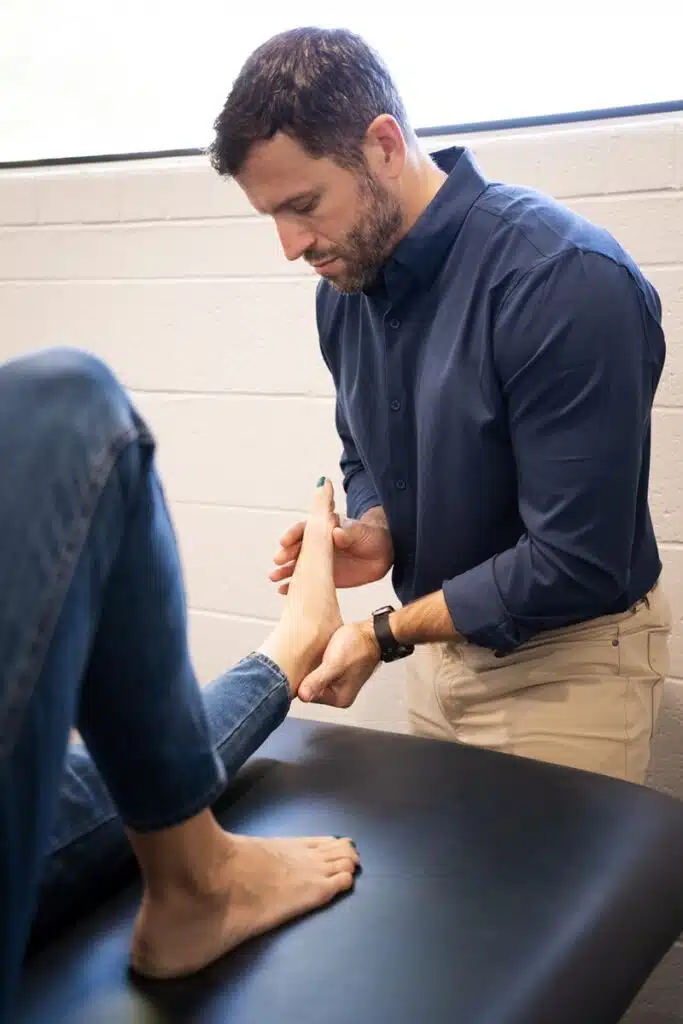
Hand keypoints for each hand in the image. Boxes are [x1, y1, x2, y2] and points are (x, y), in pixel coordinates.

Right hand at [270, 515, 392, 591]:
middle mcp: (318, 544)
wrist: (383, 553)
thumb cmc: (372, 536)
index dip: (294, 534)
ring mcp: (320, 561)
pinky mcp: (324, 577)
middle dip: (287, 554)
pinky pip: (307, 581)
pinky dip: (294, 586)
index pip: (305, 529)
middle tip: (279, 561)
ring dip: (285, 571)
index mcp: (325, 529)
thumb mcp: (361, 531)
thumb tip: (336, 533)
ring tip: (274, 577)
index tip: (285, 541)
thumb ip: (349, 533)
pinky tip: (283, 590)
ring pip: (299, 565)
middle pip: (298, 548)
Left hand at [296, 621, 380, 706]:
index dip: (303, 680)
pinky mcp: (338, 672)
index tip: (306, 666)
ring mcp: (339, 683)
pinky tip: (324, 654)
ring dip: (313, 667)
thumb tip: (302, 696)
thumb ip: (318, 681)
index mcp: (339, 698)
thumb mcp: (334, 664)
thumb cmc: (359, 646)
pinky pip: (321, 671)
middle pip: (311, 687)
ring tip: (322, 654)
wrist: (372, 632)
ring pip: (315, 678)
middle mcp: (339, 694)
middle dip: (308, 673)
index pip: (308, 695)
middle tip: (317, 658)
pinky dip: (319, 663)